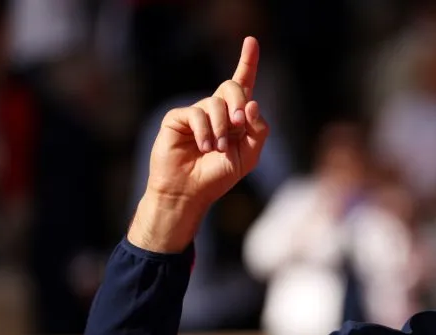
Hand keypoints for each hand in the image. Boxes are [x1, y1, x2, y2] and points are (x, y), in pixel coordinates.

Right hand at [129, 37, 269, 252]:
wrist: (190, 192)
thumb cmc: (218, 176)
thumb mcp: (249, 156)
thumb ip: (258, 131)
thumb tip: (253, 104)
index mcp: (236, 117)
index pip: (243, 84)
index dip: (247, 61)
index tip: (251, 41)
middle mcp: (216, 110)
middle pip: (233, 87)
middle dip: (240, 102)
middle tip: (239, 123)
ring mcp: (196, 113)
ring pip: (216, 103)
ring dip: (222, 128)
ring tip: (218, 149)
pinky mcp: (178, 118)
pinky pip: (196, 114)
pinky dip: (204, 132)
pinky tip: (203, 147)